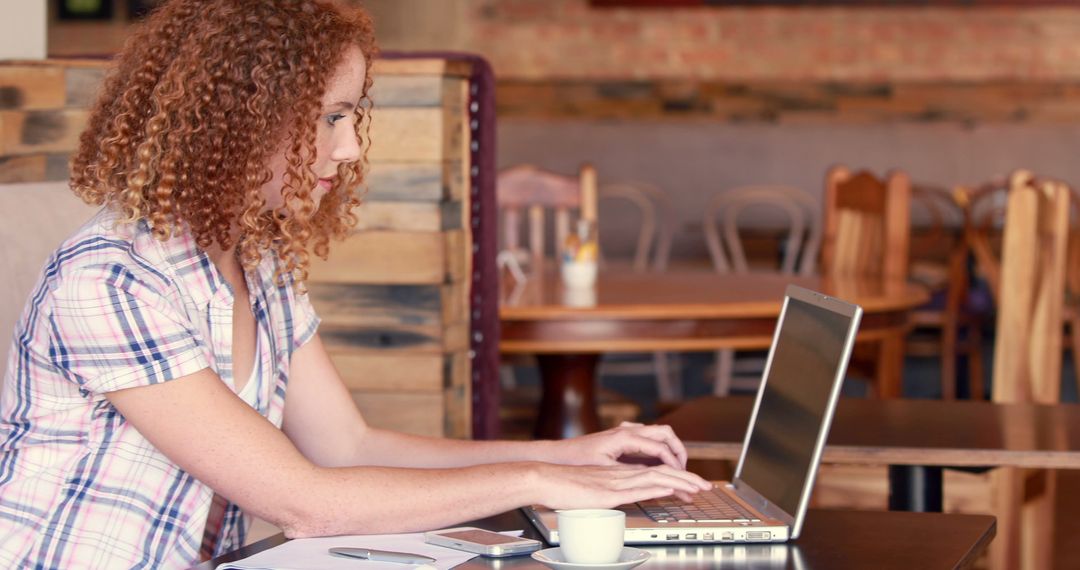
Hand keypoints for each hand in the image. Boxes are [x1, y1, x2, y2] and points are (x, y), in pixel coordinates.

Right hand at [535, 462, 712, 510]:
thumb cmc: (561, 485)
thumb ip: (603, 492)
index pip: (653, 472)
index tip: (689, 485)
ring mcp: (617, 481)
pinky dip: (662, 486)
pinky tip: (674, 489)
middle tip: (705, 485)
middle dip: (687, 478)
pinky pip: (642, 486)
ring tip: (699, 488)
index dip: (675, 477)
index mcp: (617, 474)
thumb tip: (610, 499)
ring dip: (682, 482)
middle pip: (662, 471)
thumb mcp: (588, 489)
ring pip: (658, 476)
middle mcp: (621, 474)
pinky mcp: (611, 491)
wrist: (545, 478)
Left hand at [549, 422, 689, 470]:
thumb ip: (629, 472)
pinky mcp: (622, 437)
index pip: (661, 447)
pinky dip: (659, 449)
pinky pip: (648, 438)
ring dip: (671, 449)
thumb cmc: (577, 460)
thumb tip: (653, 478)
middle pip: (666, 433)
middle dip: (679, 451)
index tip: (682, 478)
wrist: (558, 454)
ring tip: (677, 468)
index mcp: (625, 437)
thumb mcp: (604, 470)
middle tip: (686, 471)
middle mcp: (627, 430)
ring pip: (658, 434)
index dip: (675, 464)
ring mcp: (625, 431)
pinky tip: (659, 464)